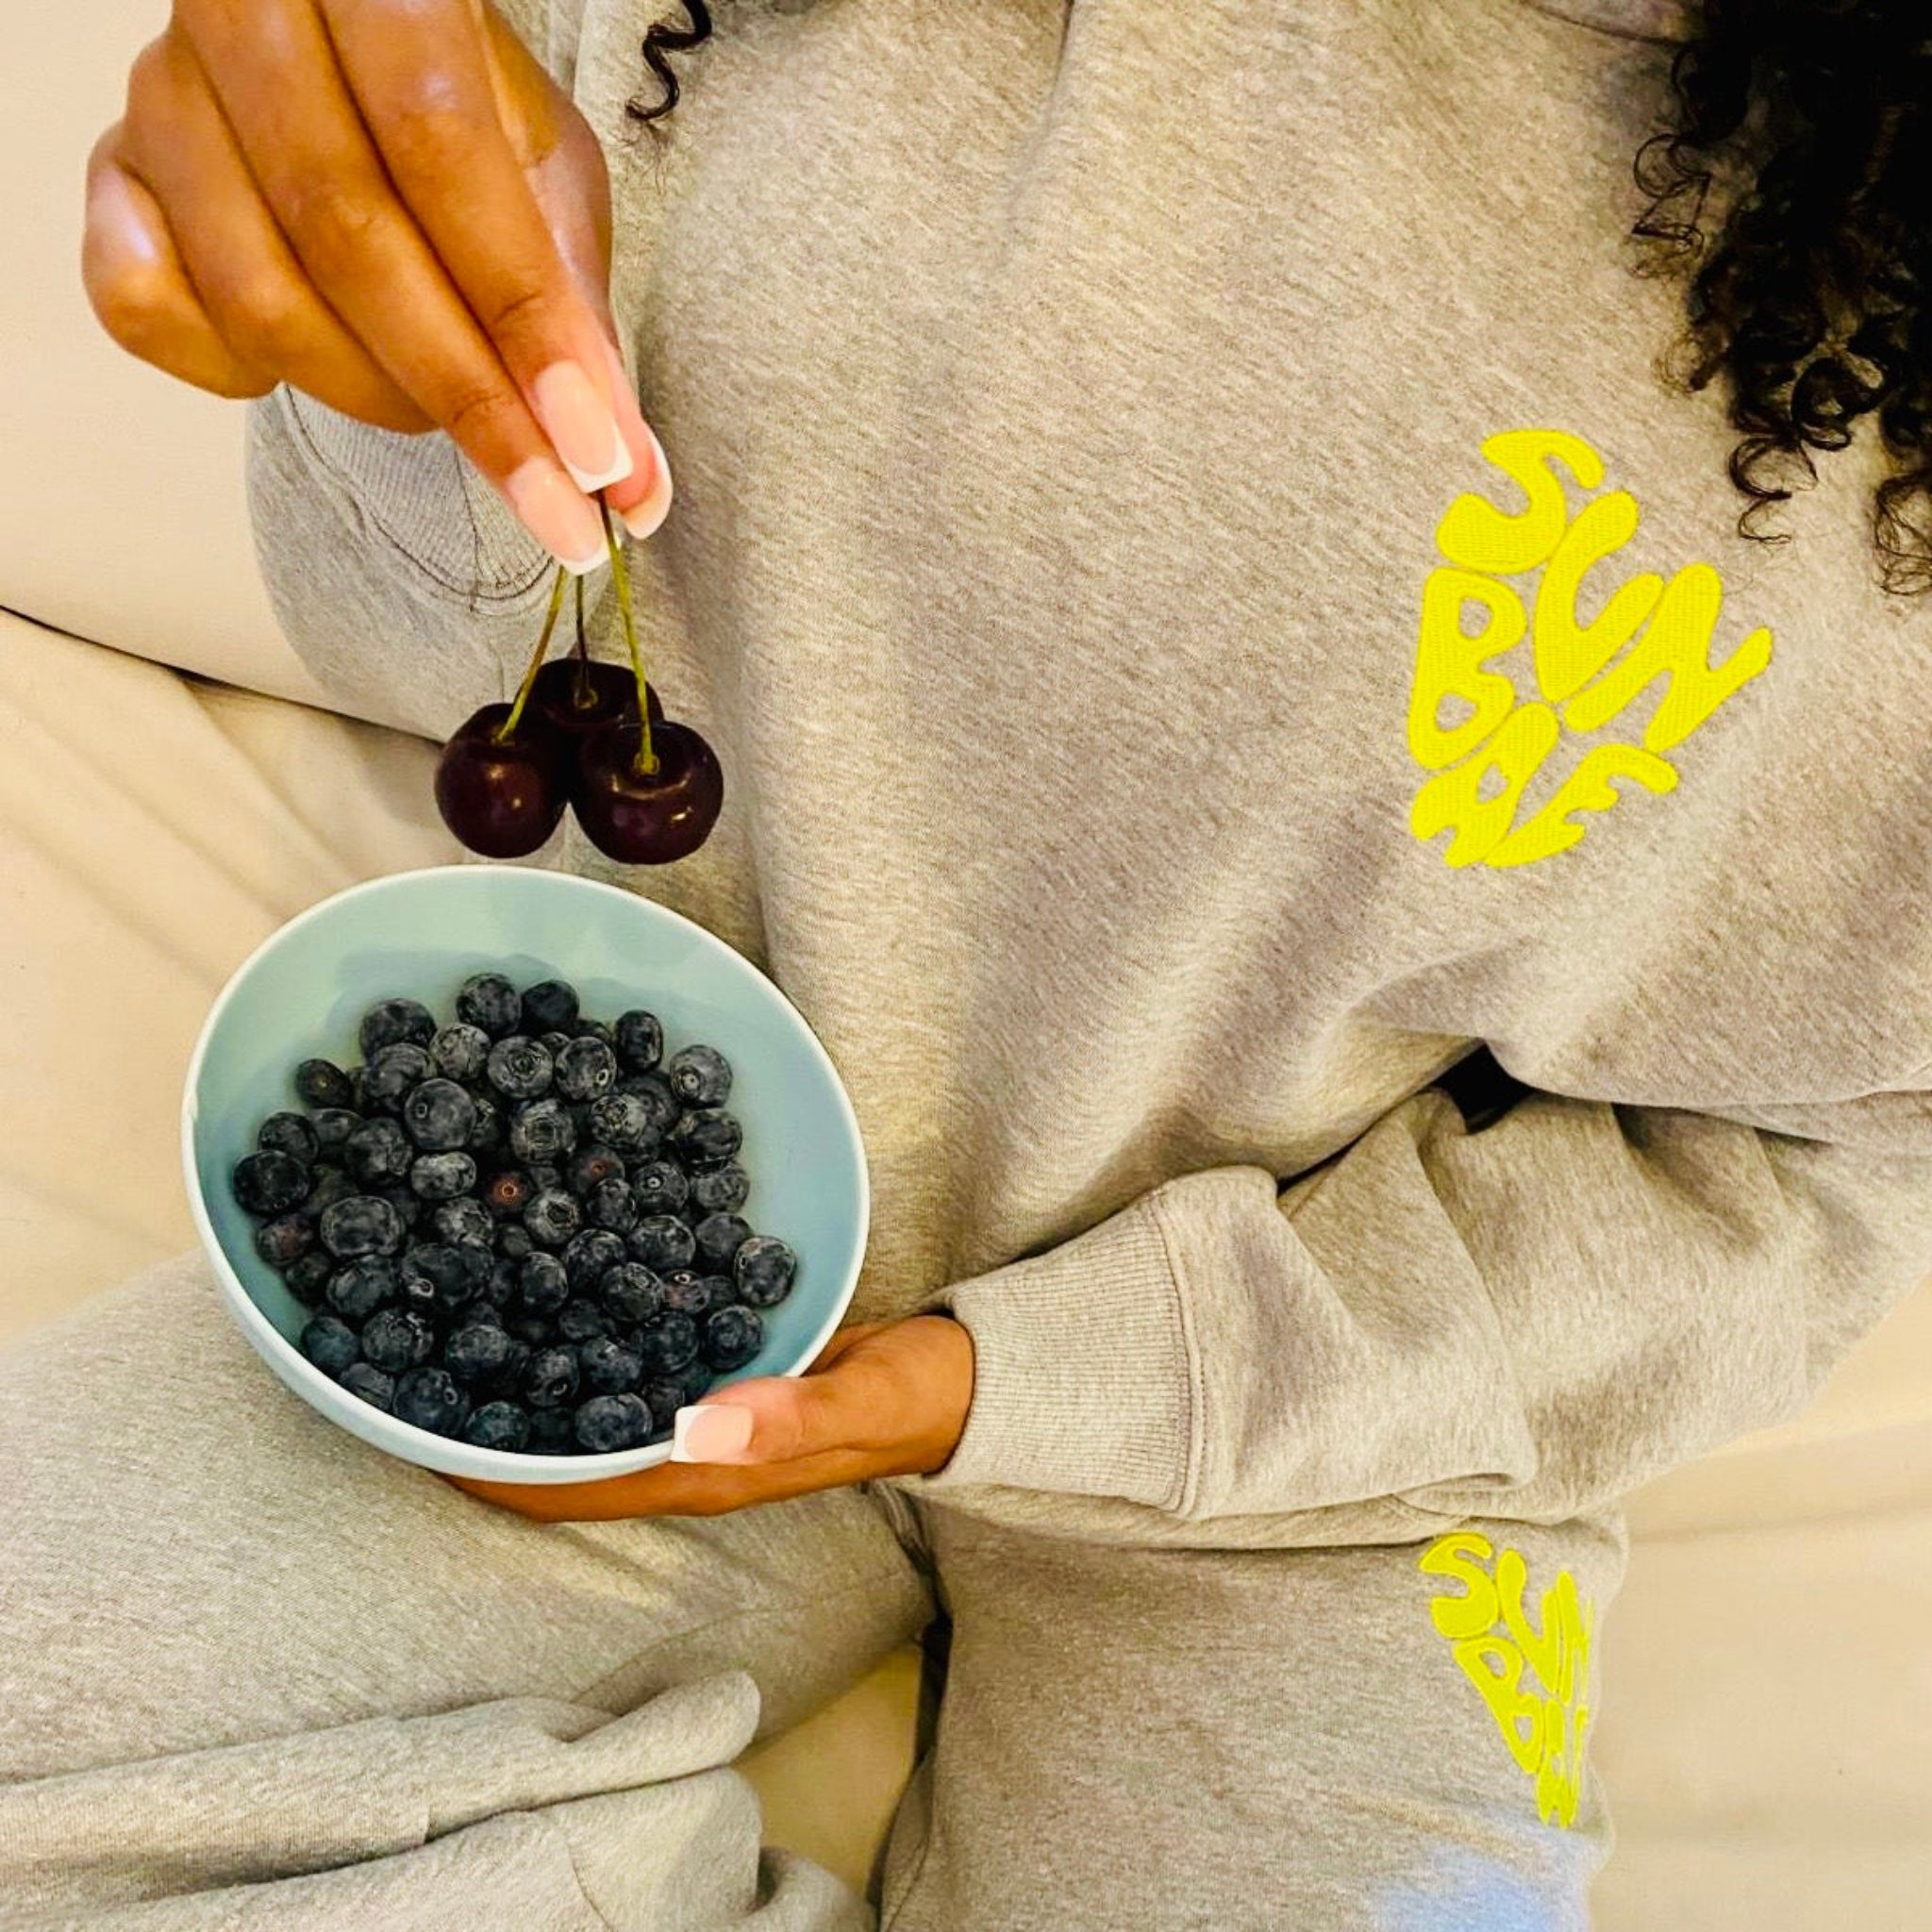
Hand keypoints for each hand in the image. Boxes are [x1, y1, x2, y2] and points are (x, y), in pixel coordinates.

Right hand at [81, 0, 670, 565]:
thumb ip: (577, 310)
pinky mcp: (112, 175)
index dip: (526, 324)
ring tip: (448, 407)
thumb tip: (627, 476)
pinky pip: (148, 313)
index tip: (597, 461)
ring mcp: (161, 96)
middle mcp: (241, 12)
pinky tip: (315, 363)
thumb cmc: (461, 108)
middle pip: (347, 241)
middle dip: (469, 400)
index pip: (441, 153)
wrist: (352, 51)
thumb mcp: (546, 174)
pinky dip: (241, 375)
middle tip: (547, 490)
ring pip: (258, 299)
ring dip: (374, 394)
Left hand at [446, 1316, 974, 1521]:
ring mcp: (702, 1416)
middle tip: (405, 1373)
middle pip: (563, 1458)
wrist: (962, 1379)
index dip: (495, 1476)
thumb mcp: (865, 1400)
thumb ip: (793, 1415)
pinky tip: (549, 1289)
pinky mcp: (718, 1373)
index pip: (576, 1488)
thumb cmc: (919, 1395)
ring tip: (446, 1333)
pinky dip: (579, 1340)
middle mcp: (691, 1451)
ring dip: (522, 1385)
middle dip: (486, 1429)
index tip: (417, 1440)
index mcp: (711, 1470)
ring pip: (589, 1412)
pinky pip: (628, 1366)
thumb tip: (701, 1422)